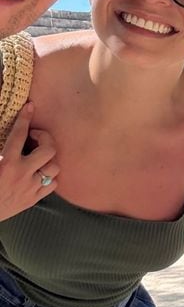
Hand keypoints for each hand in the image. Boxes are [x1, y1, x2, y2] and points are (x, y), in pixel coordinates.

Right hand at [0, 104, 58, 219]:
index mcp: (6, 163)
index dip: (25, 118)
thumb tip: (9, 137)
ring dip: (48, 159)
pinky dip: (49, 177)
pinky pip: (52, 184)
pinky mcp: (34, 199)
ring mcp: (30, 187)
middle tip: (36, 136)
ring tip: (39, 155)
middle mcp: (22, 174)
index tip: (30, 107)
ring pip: (54, 167)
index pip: (19, 134)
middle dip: (45, 138)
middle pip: (48, 150)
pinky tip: (40, 173)